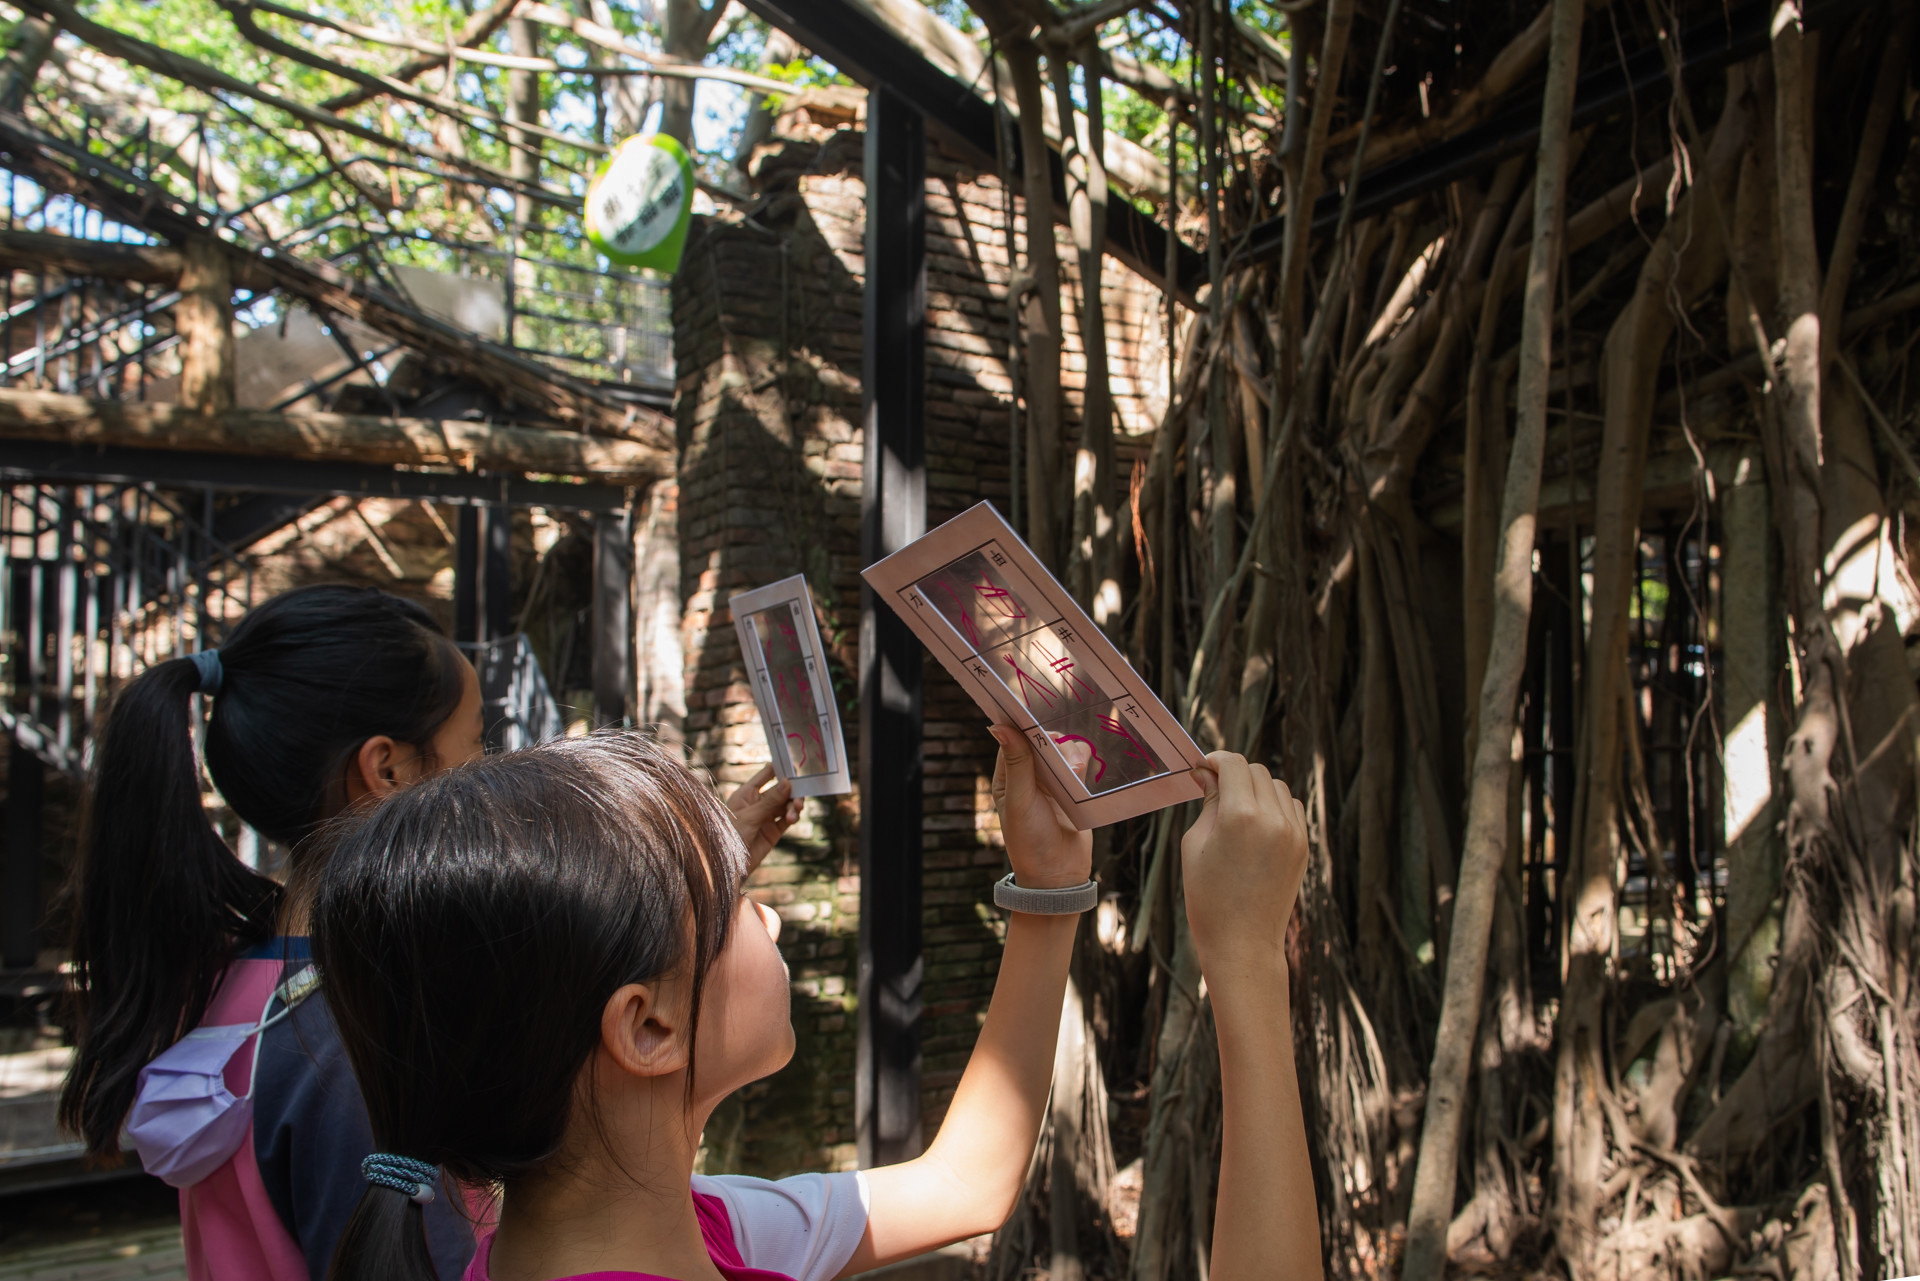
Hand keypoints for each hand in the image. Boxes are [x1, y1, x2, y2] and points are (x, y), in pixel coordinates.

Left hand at [727, 765, 799, 872]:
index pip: (766, 774)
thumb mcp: (749, 816)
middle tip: (800, 795)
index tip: (795, 764)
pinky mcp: (772, 832)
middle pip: (781, 789)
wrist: (725, 867)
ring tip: (794, 813)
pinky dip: (792, 817)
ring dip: (794, 805)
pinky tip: (793, 819)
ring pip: (786, 805)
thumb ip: (770, 801)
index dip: (780, 768)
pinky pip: (787, 819)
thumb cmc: (728, 836)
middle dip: (792, 790)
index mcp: (747, 793)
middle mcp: (758, 803)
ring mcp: (766, 817)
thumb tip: (788, 782)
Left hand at [990, 725, 1091, 889]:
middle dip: (1054, 744)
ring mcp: (1053, 781)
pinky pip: (1081, 763)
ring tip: (1074, 773)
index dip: (1023, 726)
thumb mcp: (1020, 800)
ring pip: (1065, 749)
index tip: (1033, 712)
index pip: (1013, 739)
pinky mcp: (1075, 789)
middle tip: (1062, 756)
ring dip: (1071, 755)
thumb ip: (1016, 763)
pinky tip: (1084, 776)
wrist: (1059, 874)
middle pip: (1043, 740)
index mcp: (1008, 776)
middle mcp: (1029, 775)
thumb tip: (1000, 727)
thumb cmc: (1029, 840)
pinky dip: (1085, 763)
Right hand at [1180, 751, 1307, 980]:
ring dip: (1256, 788)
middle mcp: (1272, 819)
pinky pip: (1291, 808)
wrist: (1243, 943)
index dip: (1215, 760)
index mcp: (1240, 816)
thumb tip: (1209, 775)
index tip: (1202, 769)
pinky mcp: (1303, 846)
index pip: (1233, 764)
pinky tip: (1256, 825)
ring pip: (1277, 786)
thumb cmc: (1209, 898)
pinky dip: (1275, 806)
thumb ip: (1207, 804)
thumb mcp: (1195, 845)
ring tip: (1236, 810)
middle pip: (1256, 771)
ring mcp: (1294, 833)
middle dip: (1234, 774)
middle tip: (1214, 790)